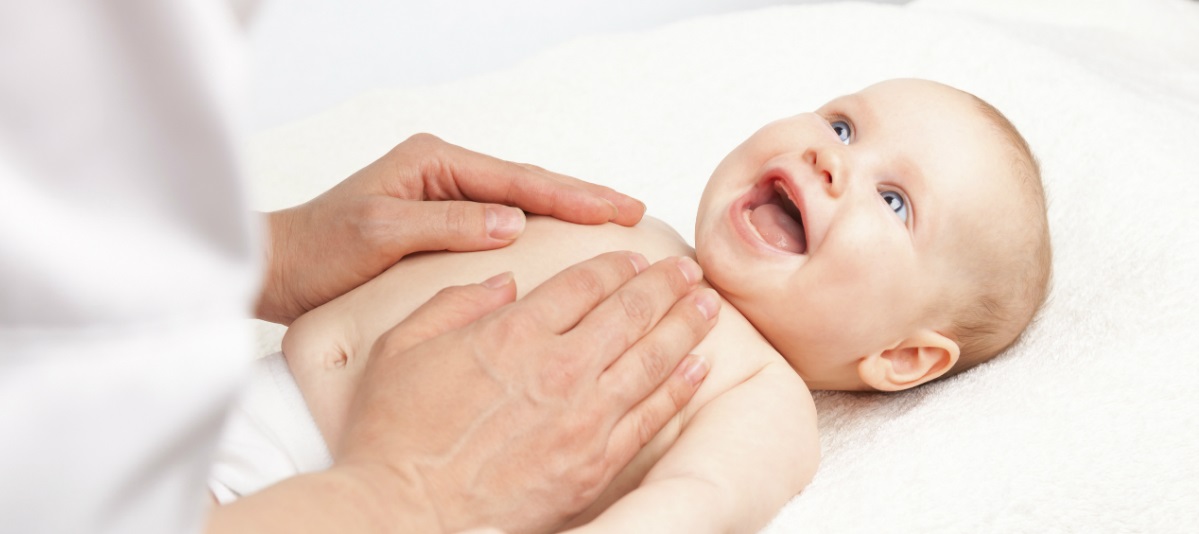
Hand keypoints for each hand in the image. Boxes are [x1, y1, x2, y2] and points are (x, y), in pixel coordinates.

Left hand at [255, 133, 646, 323]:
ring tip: (611, 221)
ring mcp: (442, 196)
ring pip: (518, 201)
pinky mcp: (439, 221)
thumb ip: (449, 225)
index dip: (572, 195)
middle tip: (632, 210)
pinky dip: (535, 229)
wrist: (281, 269)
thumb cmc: (320, 250)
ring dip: (563, 212)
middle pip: (527, 184)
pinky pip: (499, 222)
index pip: (518, 180)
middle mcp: (442, 172)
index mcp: (433, 162)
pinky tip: (560, 244)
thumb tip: (513, 222)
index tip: (617, 206)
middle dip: (581, 198)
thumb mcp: (382, 235)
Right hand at [335, 252, 718, 532]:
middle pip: (630, 312)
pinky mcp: (595, 463)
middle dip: (664, 285)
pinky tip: (696, 368)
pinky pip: (651, 416)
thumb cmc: (393, 437)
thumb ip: (454, 304)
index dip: (615, 264)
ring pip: (652, 358)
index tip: (634, 257)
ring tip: (706, 305)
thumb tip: (503, 282)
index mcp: (512, 334)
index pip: (583, 283)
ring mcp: (583, 418)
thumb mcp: (401, 347)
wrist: (402, 512)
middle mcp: (558, 369)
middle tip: (687, 271)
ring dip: (685, 325)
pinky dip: (679, 388)